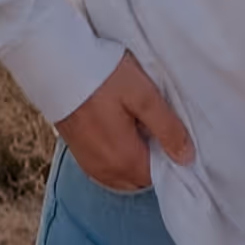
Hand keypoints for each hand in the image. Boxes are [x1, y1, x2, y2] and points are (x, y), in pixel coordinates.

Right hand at [55, 51, 193, 192]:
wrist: (57, 67)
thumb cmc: (102, 77)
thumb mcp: (143, 96)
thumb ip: (167, 128)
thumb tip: (187, 158)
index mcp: (125, 160)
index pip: (159, 177)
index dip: (171, 159)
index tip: (176, 136)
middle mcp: (106, 171)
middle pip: (141, 178)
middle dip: (154, 159)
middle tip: (159, 127)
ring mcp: (90, 165)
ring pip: (124, 174)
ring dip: (136, 157)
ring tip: (139, 125)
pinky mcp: (79, 155)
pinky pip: (107, 167)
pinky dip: (119, 156)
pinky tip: (121, 129)